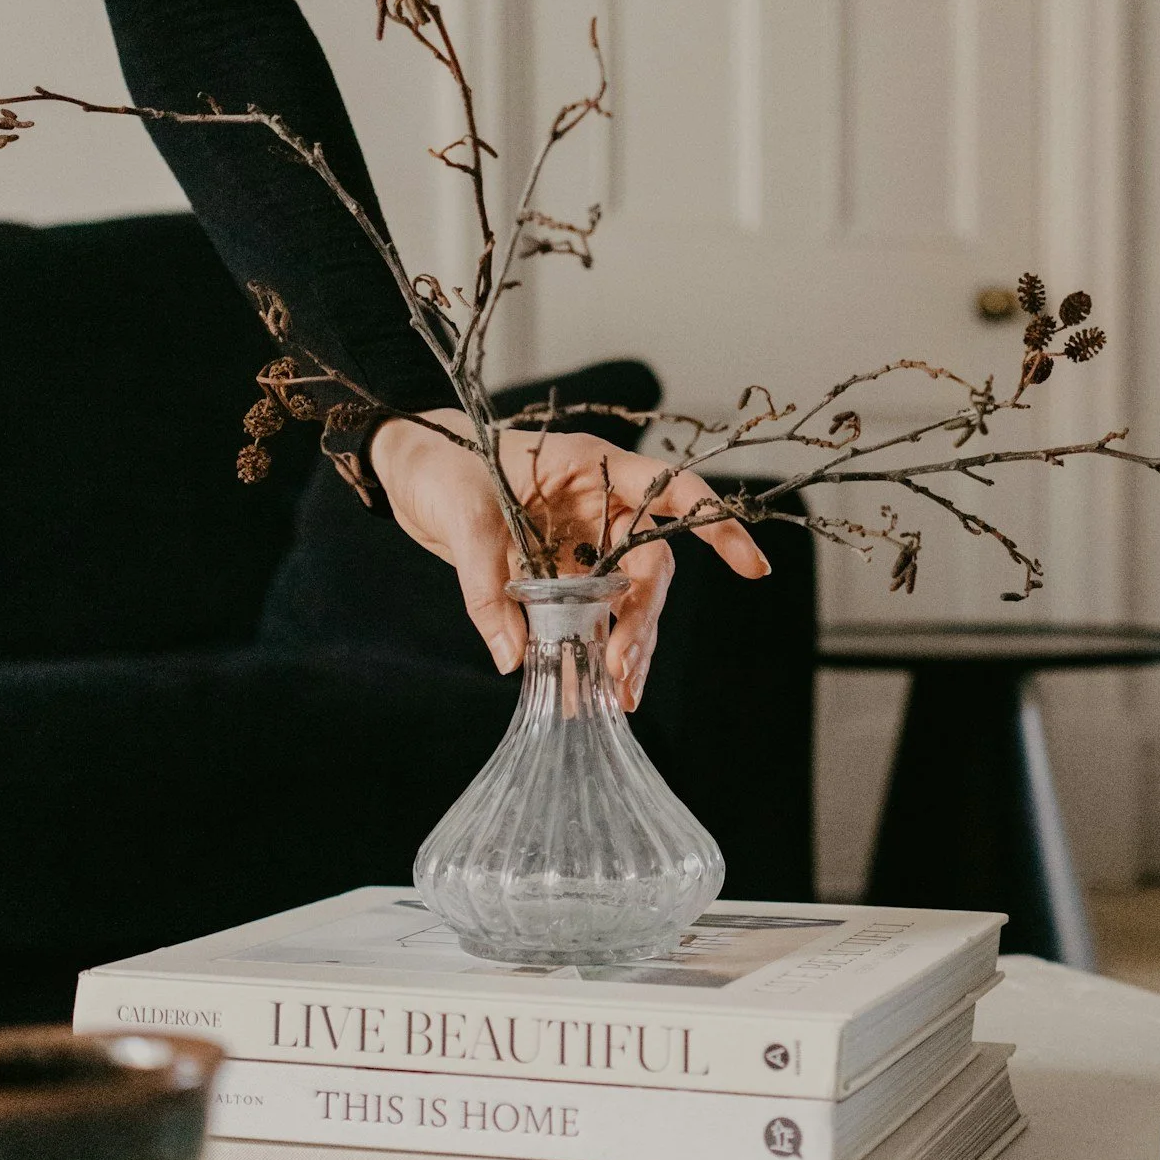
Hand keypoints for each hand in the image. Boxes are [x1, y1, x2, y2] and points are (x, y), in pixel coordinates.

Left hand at [367, 408, 769, 706]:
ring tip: (617, 696)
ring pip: (625, 597)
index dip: (715, 524)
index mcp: (592, 467)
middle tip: (624, 668)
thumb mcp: (463, 517)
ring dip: (625, 645)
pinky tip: (592, 690)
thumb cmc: (441, 464)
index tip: (751, 566)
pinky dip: (591, 650)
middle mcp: (600, 503)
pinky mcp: (558, 570)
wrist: (408, 469)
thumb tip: (513, 658)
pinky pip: (588, 614)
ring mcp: (582, 539)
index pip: (672, 491)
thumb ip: (488, 586)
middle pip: (649, 563)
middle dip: (644, 619)